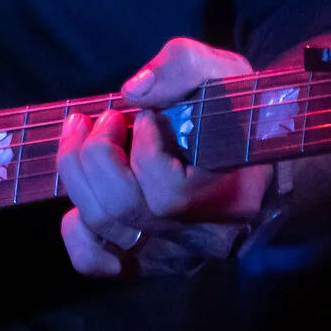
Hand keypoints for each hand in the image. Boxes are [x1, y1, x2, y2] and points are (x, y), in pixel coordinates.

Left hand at [56, 38, 270, 277]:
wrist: (254, 162)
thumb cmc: (238, 116)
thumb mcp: (226, 75)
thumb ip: (184, 67)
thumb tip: (133, 92)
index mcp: (228, 198)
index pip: (170, 193)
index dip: (146, 146)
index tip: (150, 114)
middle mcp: (198, 238)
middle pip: (123, 207)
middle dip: (97, 152)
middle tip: (105, 117)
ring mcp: (169, 255)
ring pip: (102, 225)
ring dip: (77, 171)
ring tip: (82, 131)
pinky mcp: (144, 263)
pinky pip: (93, 260)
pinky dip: (75, 226)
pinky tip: (85, 189)